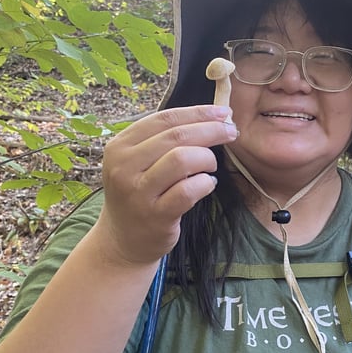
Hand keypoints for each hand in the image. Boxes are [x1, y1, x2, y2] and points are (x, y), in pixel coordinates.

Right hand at [95, 104, 237, 265]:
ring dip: (206, 158)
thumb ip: (163, 140)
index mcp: (120, 146)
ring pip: (183, 159)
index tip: (223, 112)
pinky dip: (205, 183)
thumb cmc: (139, 194)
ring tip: (211, 166)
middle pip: (176, 136)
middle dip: (211, 130)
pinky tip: (208, 184)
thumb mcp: (137, 162)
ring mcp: (138, 192)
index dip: (198, 112)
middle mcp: (124, 167)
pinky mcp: (156, 215)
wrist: (123, 240)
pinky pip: (189, 190)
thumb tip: (209, 117)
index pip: (164, 119)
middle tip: (231, 132)